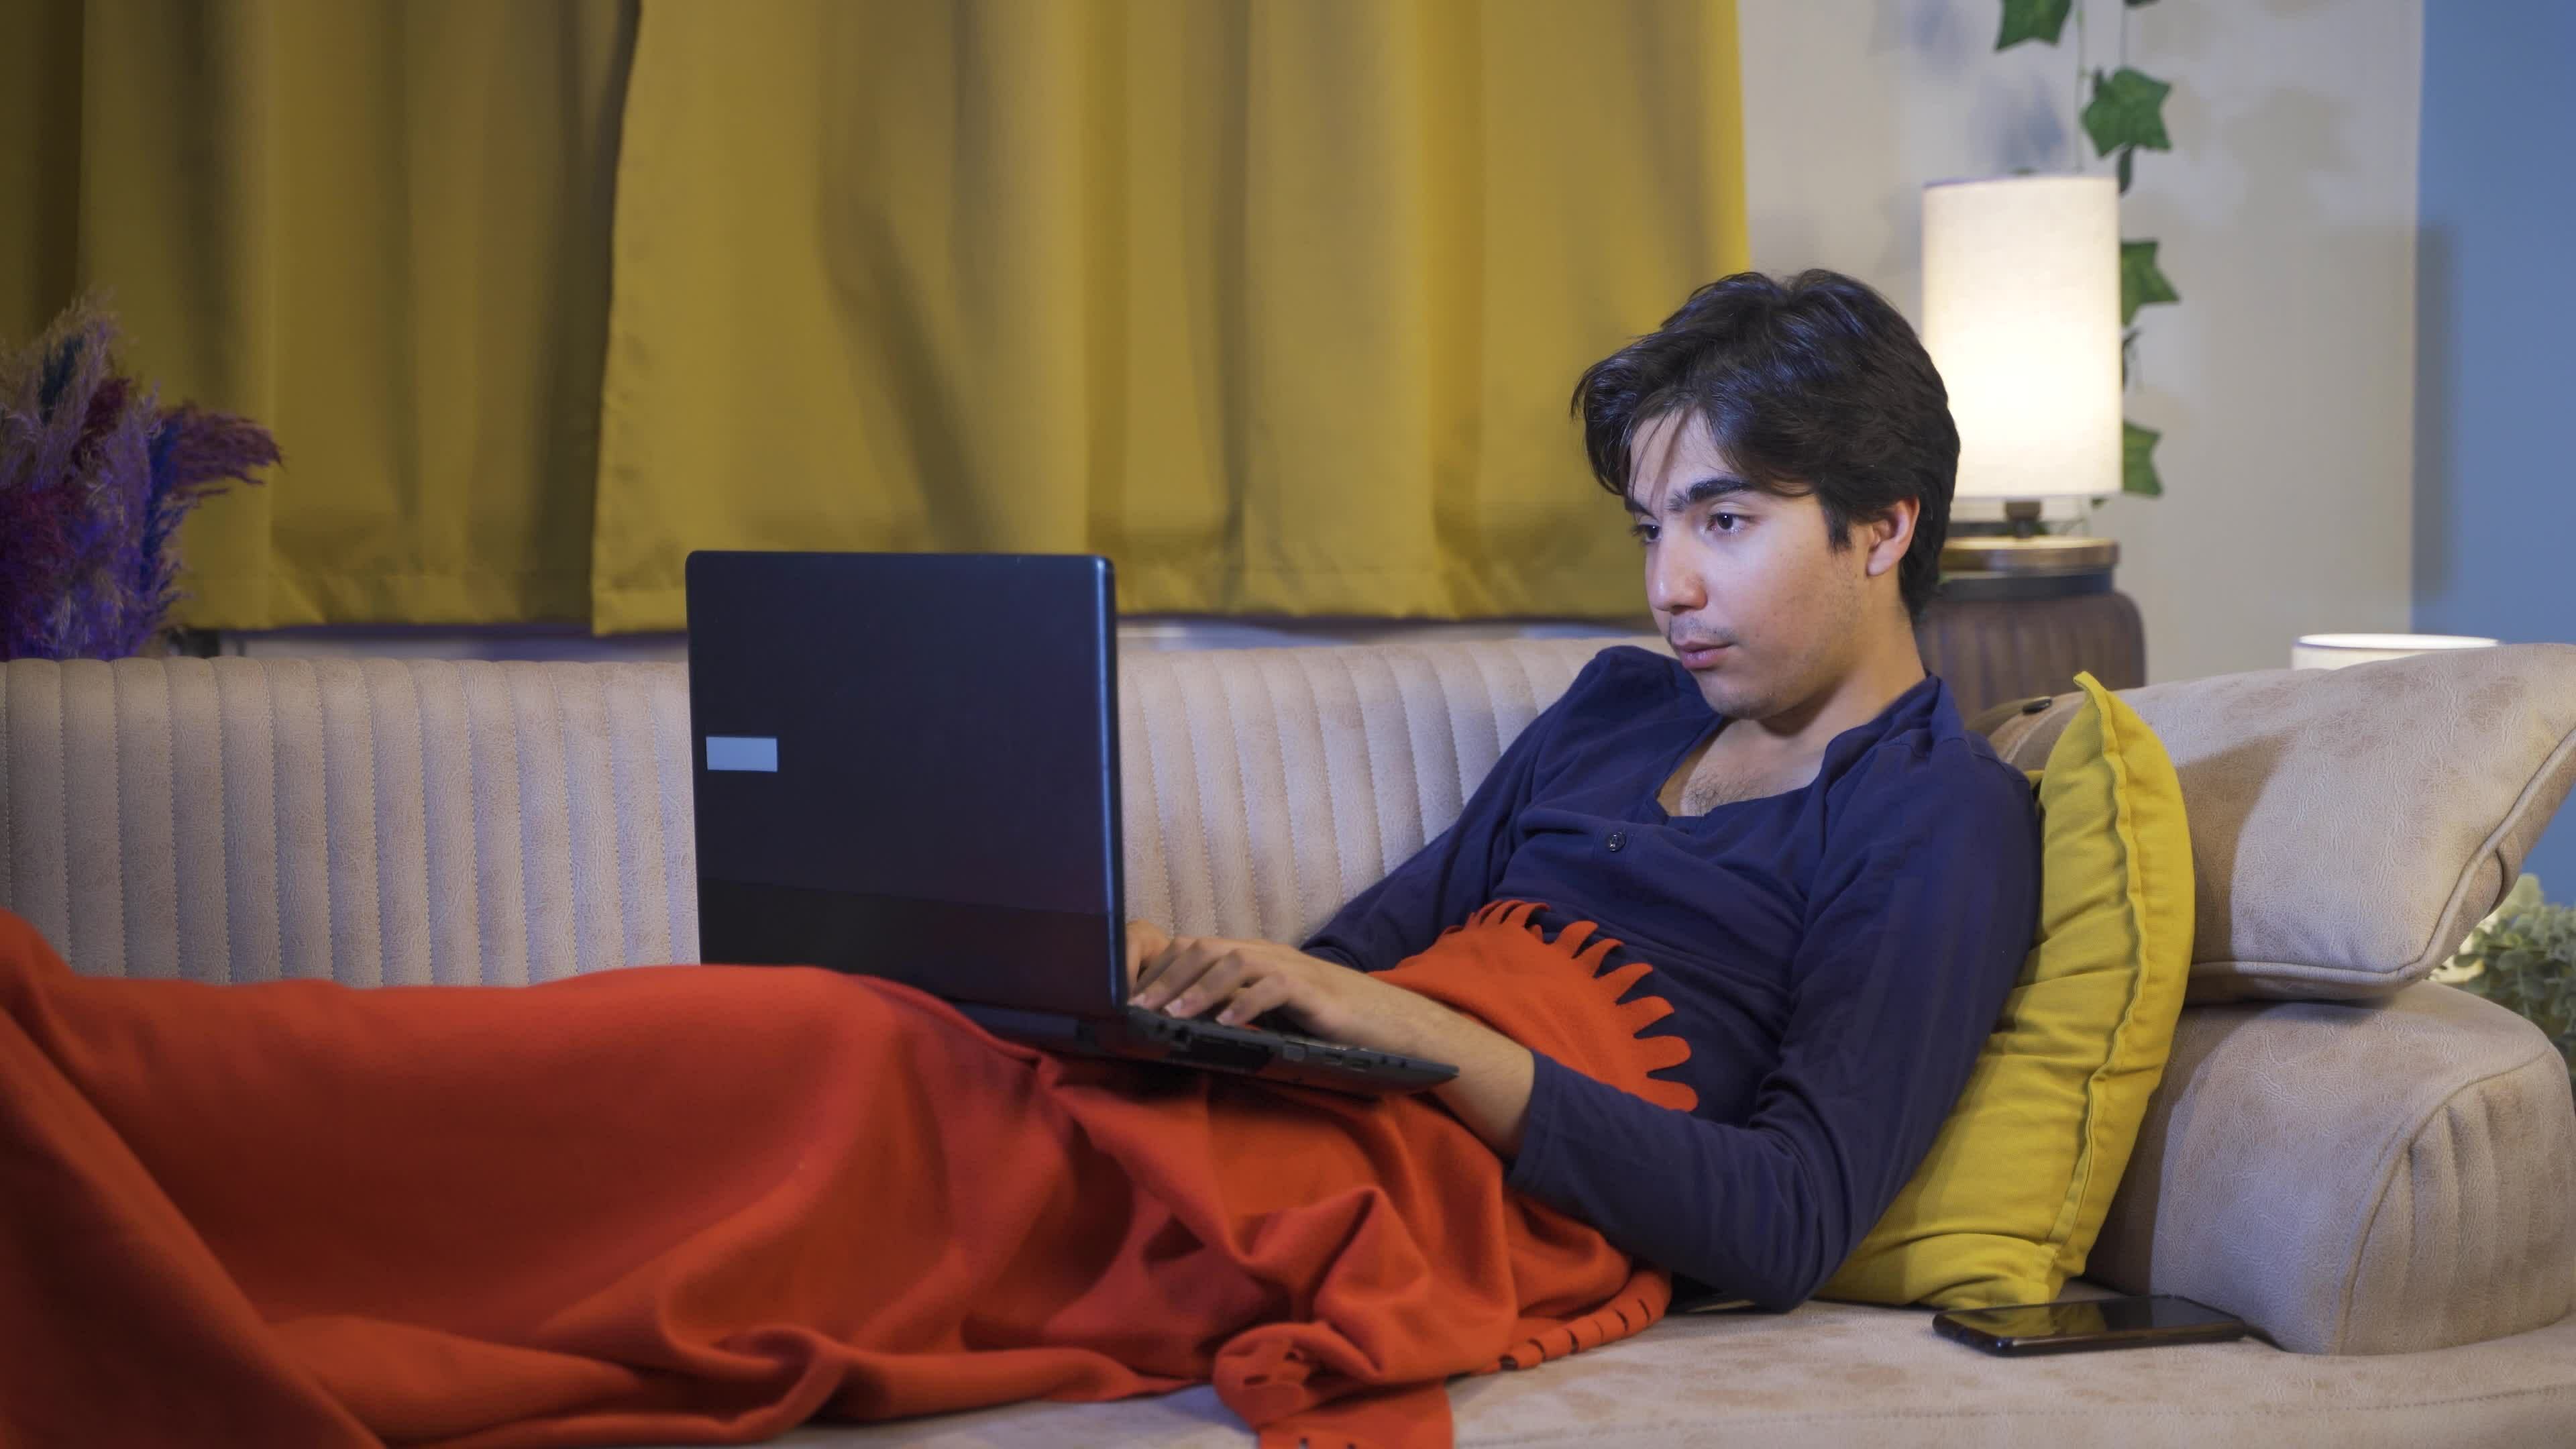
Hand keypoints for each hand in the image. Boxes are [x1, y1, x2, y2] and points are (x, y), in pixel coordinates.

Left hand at [1122, 923, 1538, 1156]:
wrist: (1392, 1023)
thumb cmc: (1328, 1024)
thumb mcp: (1273, 1014)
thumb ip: (1236, 1009)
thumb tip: (1186, 1028)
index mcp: (1254, 956)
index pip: (1195, 949)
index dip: (1159, 970)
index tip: (1130, 999)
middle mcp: (1268, 953)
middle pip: (1205, 949)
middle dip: (1166, 979)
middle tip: (1137, 1009)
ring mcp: (1292, 969)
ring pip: (1233, 962)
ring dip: (1197, 990)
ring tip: (1169, 1016)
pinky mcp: (1315, 992)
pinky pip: (1274, 989)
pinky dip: (1245, 1005)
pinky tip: (1224, 1025)